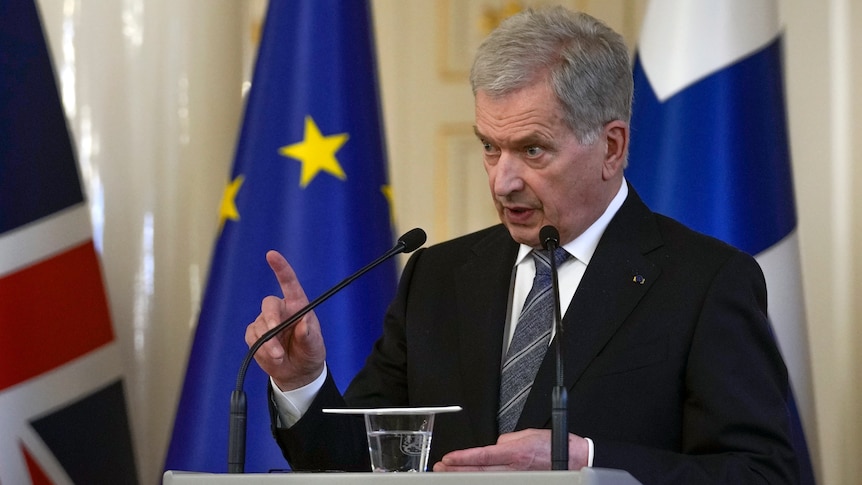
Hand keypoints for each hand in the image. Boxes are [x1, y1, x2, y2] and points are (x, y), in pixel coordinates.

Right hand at [245, 250, 325, 390]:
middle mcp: (280, 310)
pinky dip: (261, 349)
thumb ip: (309, 335)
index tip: (272, 254)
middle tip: (274, 334)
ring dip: (268, 343)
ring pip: (259, 326)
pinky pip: (252, 339)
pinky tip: (272, 357)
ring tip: (279, 356)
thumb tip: (304, 323)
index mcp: (298, 305)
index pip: (289, 283)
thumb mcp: (315, 346)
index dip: (281, 268)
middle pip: (269, 305)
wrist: (297, 373)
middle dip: (270, 320)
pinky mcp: (255, 335)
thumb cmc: (309, 352)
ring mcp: (266, 322)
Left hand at [433, 429, 589, 471]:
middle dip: (458, 469)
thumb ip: (507, 440)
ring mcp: (517, 477)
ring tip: (449, 473)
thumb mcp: (528, 434)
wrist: (573, 459)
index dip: (463, 458)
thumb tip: (495, 445)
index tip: (449, 458)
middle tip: (441, 468)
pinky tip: (472, 479)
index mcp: (515, 452)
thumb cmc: (553, 446)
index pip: (483, 455)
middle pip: (479, 470)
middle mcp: (514, 467)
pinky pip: (498, 481)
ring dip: (466, 476)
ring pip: (485, 478)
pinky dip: (483, 480)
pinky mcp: (521, 481)